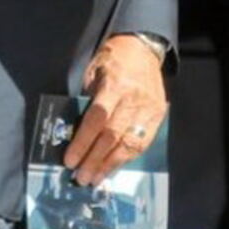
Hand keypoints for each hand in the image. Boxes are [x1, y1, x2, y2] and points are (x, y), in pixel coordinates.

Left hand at [64, 34, 168, 186]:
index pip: (97, 119)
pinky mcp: (158, 116)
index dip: (83, 142)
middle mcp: (134, 100)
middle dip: (95, 160)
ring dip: (111, 164)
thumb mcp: (93, 73)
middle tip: (81, 177)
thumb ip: (86, 101)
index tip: (71, 160)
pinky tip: (114, 167)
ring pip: (130, 143)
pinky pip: (142, 142)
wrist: (143, 49)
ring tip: (96, 178)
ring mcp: (149, 109)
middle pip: (113, 136)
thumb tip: (74, 132)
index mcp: (116, 85)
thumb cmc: (113, 60)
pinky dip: (127, 157)